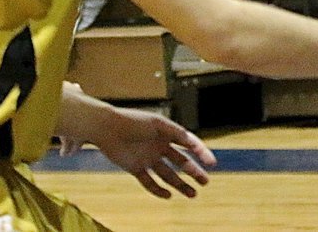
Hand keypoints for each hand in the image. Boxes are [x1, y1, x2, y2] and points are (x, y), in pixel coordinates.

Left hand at [87, 106, 215, 199]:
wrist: (105, 128)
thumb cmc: (132, 121)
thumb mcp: (157, 125)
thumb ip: (174, 133)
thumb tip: (192, 141)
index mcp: (168, 132)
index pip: (189, 144)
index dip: (202, 153)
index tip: (211, 163)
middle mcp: (160, 146)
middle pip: (181, 162)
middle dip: (194, 172)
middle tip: (206, 182)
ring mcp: (148, 158)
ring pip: (168, 174)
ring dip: (181, 184)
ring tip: (193, 194)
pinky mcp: (135, 167)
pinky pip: (149, 182)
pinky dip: (158, 190)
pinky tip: (168, 195)